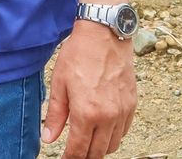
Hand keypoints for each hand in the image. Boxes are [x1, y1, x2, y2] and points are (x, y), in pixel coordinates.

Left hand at [42, 22, 136, 157]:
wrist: (104, 35)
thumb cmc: (79, 55)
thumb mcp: (59, 84)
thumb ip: (55, 115)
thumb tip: (49, 138)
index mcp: (87, 113)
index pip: (79, 149)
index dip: (70, 158)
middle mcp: (108, 116)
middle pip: (98, 152)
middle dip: (85, 156)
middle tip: (74, 153)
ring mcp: (123, 111)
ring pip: (113, 145)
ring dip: (100, 148)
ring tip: (87, 142)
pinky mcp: (132, 104)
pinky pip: (124, 131)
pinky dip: (114, 136)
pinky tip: (103, 129)